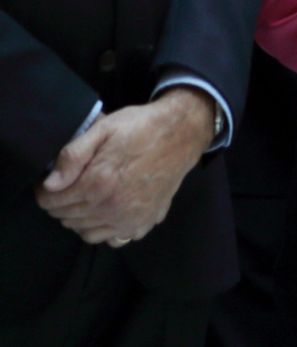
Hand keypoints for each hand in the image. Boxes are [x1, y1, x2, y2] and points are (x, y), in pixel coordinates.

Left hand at [35, 88, 213, 246]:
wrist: (181, 133)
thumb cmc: (140, 127)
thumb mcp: (103, 129)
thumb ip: (72, 156)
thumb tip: (50, 184)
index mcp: (97, 183)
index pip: (50, 201)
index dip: (46, 190)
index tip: (54, 179)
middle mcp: (111, 207)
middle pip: (66, 217)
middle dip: (62, 202)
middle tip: (72, 184)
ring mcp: (129, 219)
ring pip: (85, 232)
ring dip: (80, 217)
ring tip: (89, 197)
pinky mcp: (143, 223)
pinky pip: (111, 239)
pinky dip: (104, 228)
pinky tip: (109, 209)